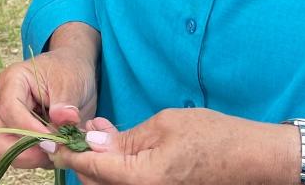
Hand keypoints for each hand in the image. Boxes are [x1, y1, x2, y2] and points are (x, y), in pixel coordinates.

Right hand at [0, 45, 98, 170]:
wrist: (74, 72)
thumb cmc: (68, 70)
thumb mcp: (71, 81)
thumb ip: (65, 103)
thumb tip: (63, 121)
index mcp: (12, 82)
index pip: (10, 112)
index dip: (31, 130)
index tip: (55, 140)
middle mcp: (4, 105)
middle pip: (0, 141)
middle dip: (27, 152)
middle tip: (55, 150)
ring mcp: (11, 124)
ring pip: (11, 154)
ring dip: (38, 158)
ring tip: (63, 148)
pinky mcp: (22, 138)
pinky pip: (27, 158)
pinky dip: (44, 159)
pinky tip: (63, 148)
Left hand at [52, 108, 300, 184]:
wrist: (253, 160)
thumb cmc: (213, 137)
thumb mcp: (163, 125)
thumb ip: (123, 139)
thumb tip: (91, 144)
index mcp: (139, 180)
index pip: (89, 168)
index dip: (67, 153)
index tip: (50, 140)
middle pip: (95, 183)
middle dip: (84, 159)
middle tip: (85, 130)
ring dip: (100, 166)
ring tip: (105, 134)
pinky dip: (118, 173)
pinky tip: (122, 149)